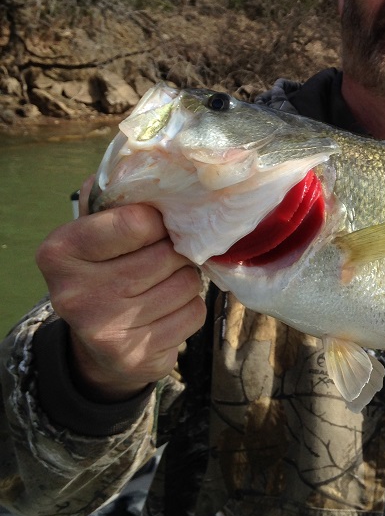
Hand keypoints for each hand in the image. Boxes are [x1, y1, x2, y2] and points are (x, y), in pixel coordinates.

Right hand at [35, 183, 205, 400]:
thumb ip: (115, 197)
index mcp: (61, 251)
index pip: (136, 222)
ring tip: (162, 284)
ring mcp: (104, 329)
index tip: (156, 224)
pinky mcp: (135, 357)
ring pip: (185, 284)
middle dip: (176, 252)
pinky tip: (166, 311)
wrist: (100, 345)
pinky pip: (193, 314)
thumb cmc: (105, 270)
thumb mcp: (95, 231)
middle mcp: (75, 293)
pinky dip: (190, 309)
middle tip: (163, 256)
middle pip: (166, 255)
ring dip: (186, 281)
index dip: (159, 220)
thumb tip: (140, 158)